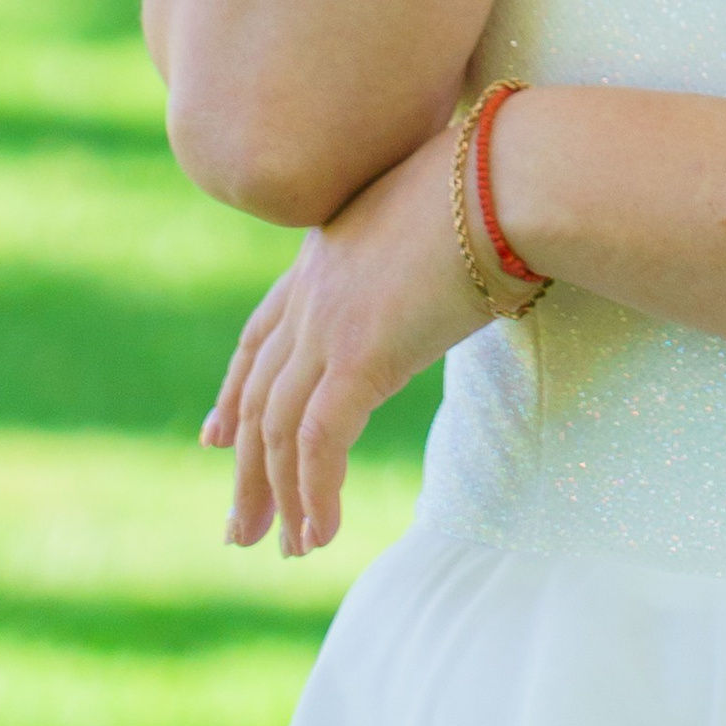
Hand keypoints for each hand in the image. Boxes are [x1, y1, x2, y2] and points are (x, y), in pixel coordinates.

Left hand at [202, 127, 480, 554]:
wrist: (512, 177)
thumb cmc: (503, 188)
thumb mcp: (440, 228)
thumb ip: (422, 262)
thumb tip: (459, 275)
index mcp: (325, 256)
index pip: (260, 336)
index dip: (234, 391)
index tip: (214, 437)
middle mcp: (312, 292)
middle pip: (257, 393)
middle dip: (246, 467)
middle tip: (241, 527)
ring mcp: (329, 323)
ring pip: (278, 428)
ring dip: (279, 496)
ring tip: (286, 548)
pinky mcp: (360, 355)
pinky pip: (319, 442)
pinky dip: (316, 493)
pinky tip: (322, 534)